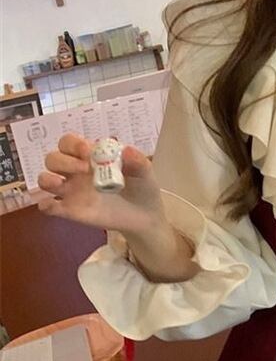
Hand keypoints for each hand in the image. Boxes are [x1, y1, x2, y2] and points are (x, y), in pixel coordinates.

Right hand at [37, 133, 163, 234]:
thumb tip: (128, 150)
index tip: (87, 151)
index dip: (73, 144)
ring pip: (44, 179)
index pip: (69, 142)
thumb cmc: (142, 189)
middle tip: (84, 169)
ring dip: (47, 178)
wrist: (146, 217)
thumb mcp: (144, 173)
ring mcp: (72, 191)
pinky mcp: (71, 211)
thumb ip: (137, 161)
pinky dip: (46, 205)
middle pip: (53, 158)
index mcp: (90, 157)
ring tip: (59, 183)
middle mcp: (76, 172)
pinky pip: (48, 206)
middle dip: (64, 160)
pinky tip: (55, 206)